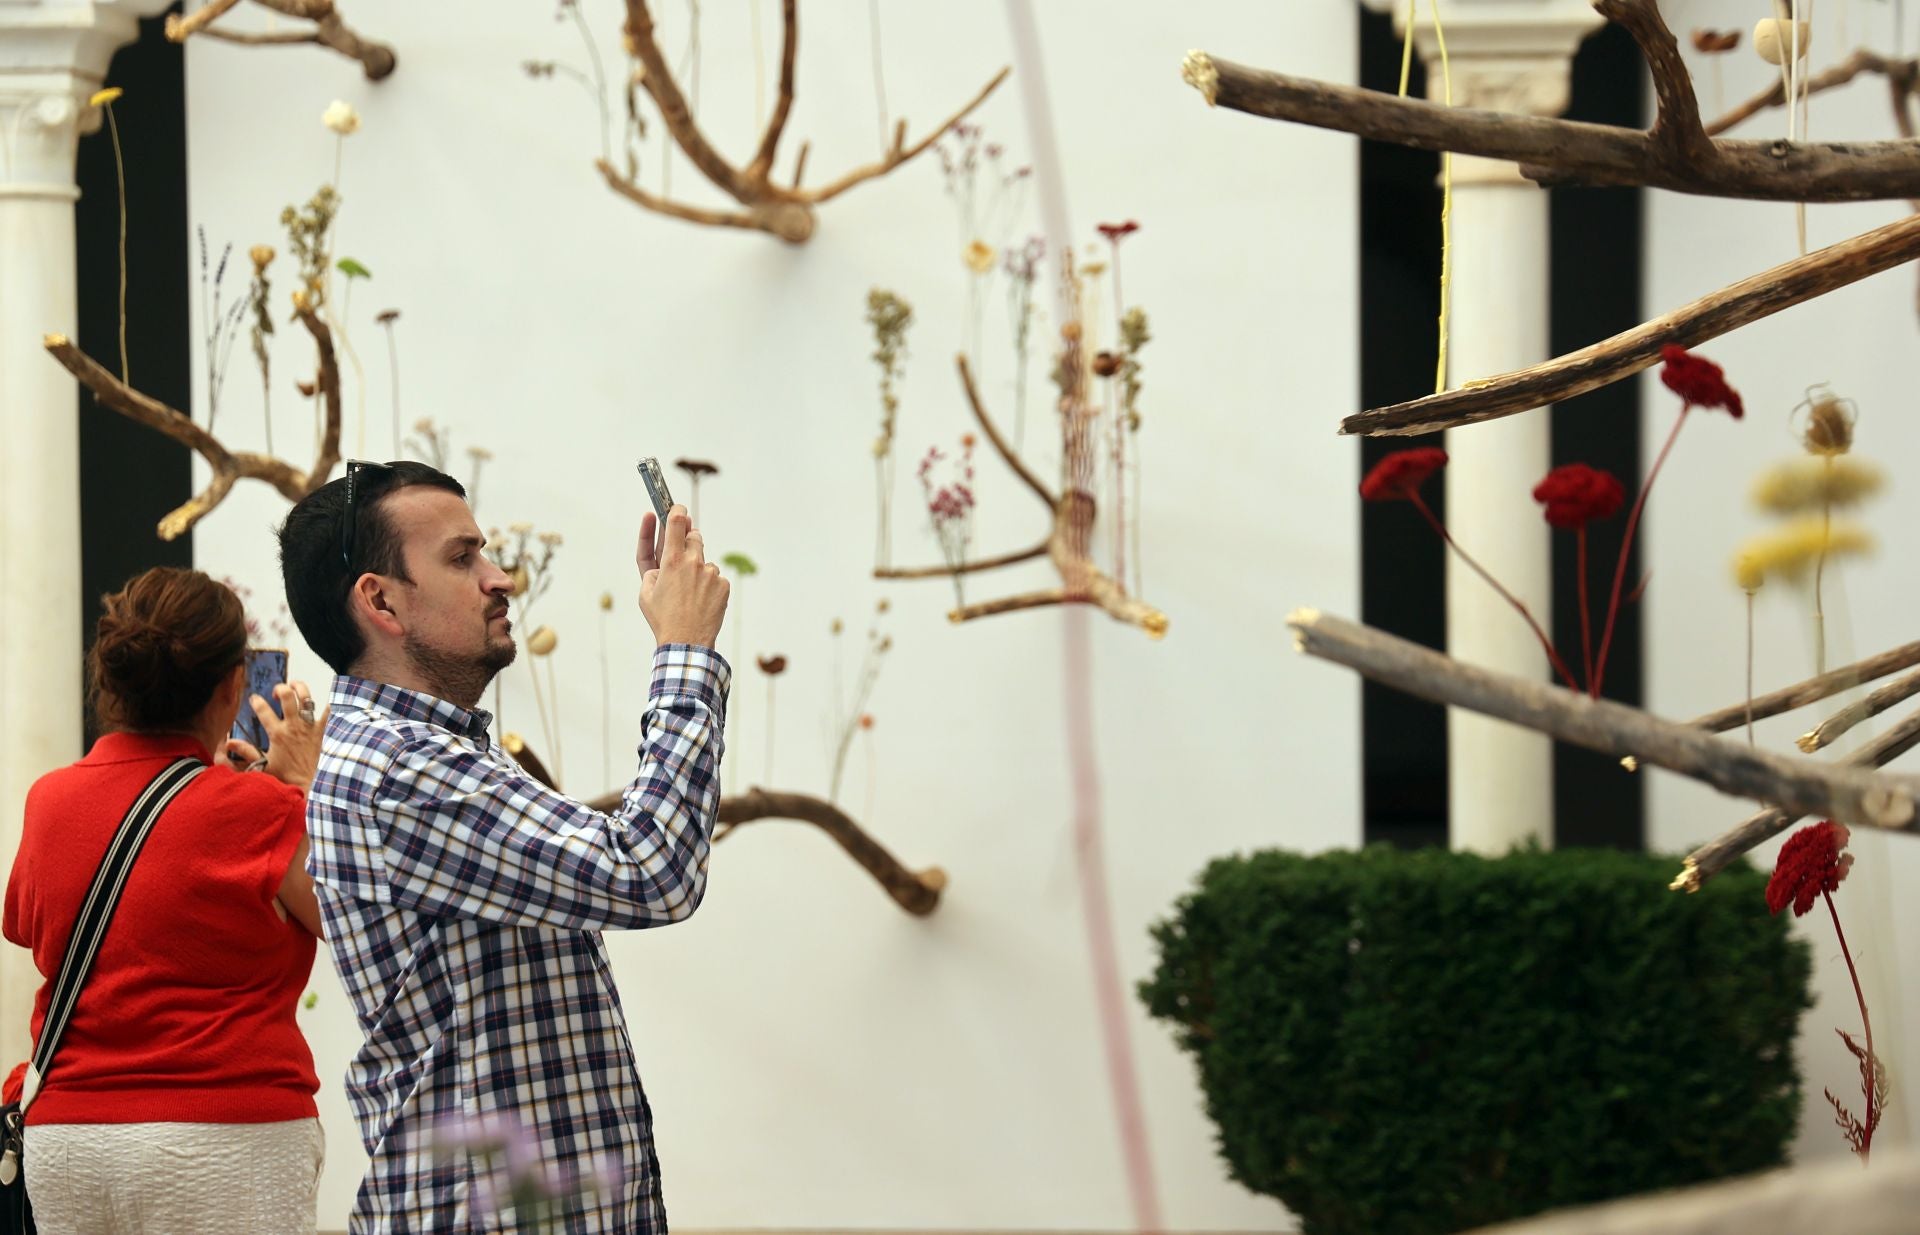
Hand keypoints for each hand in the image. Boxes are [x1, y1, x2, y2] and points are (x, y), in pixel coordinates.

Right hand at [224, 681, 325, 790]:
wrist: (305, 782)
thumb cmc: (283, 775)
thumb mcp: (261, 763)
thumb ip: (245, 751)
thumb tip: (228, 743)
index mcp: (277, 733)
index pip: (263, 710)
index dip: (256, 701)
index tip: (254, 699)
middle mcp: (293, 726)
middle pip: (288, 696)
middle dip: (280, 688)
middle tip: (276, 692)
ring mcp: (308, 727)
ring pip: (307, 698)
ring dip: (300, 689)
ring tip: (294, 686)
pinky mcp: (319, 731)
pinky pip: (325, 713)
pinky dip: (323, 707)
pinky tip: (319, 705)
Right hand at [637, 505, 727, 648]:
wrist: (687, 642)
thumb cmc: (663, 618)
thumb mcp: (645, 592)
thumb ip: (652, 569)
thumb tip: (663, 558)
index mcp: (672, 561)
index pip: (677, 522)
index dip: (677, 510)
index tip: (677, 506)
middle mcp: (693, 562)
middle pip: (694, 536)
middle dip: (687, 541)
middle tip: (681, 554)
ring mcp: (711, 573)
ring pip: (704, 561)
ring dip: (697, 569)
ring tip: (689, 592)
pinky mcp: (723, 585)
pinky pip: (715, 578)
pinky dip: (708, 585)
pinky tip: (700, 601)